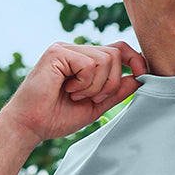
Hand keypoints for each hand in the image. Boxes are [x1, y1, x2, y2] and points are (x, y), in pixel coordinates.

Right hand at [0, 40, 146, 146]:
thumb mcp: (96, 105)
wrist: (30, 126)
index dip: (135, 60)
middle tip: (92, 98)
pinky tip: (68, 91)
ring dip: (97, 85)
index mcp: (85, 60)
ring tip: (77, 96)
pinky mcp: (57, 52)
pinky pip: (89, 64)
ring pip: (105, 59)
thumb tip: (140, 77)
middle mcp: (76, 49)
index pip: (118, 49)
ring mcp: (66, 48)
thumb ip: (117, 91)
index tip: (144, 76)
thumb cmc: (57, 117)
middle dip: (111, 82)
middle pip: (116, 53)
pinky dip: (85, 84)